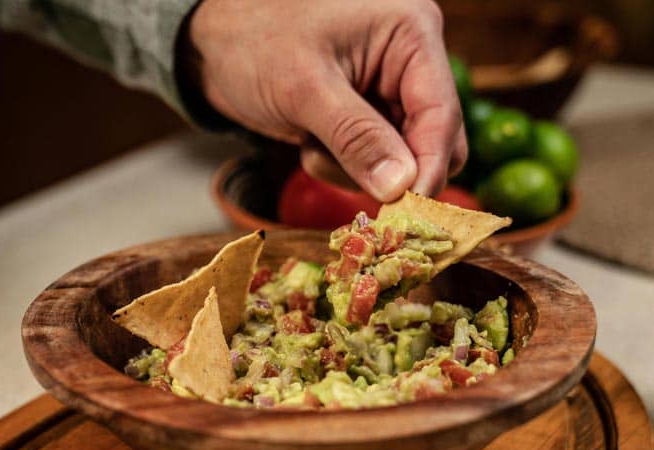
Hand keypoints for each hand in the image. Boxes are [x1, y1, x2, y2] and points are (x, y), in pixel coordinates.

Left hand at [185, 0, 466, 200]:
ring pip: (401, 161)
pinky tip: (307, 138)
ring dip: (352, 167)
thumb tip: (401, 187)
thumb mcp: (304, 89)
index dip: (428, 166)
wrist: (211, 43)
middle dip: (385, 167)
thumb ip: (356, 137)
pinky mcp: (366, 117)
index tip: (407, 211)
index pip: (441, 113)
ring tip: (309, 139)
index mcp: (410, 33)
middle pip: (432, 142)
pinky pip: (372, 162)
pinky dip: (337, 163)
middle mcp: (410, 61)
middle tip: (336, 166)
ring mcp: (388, 91)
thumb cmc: (253, 42)